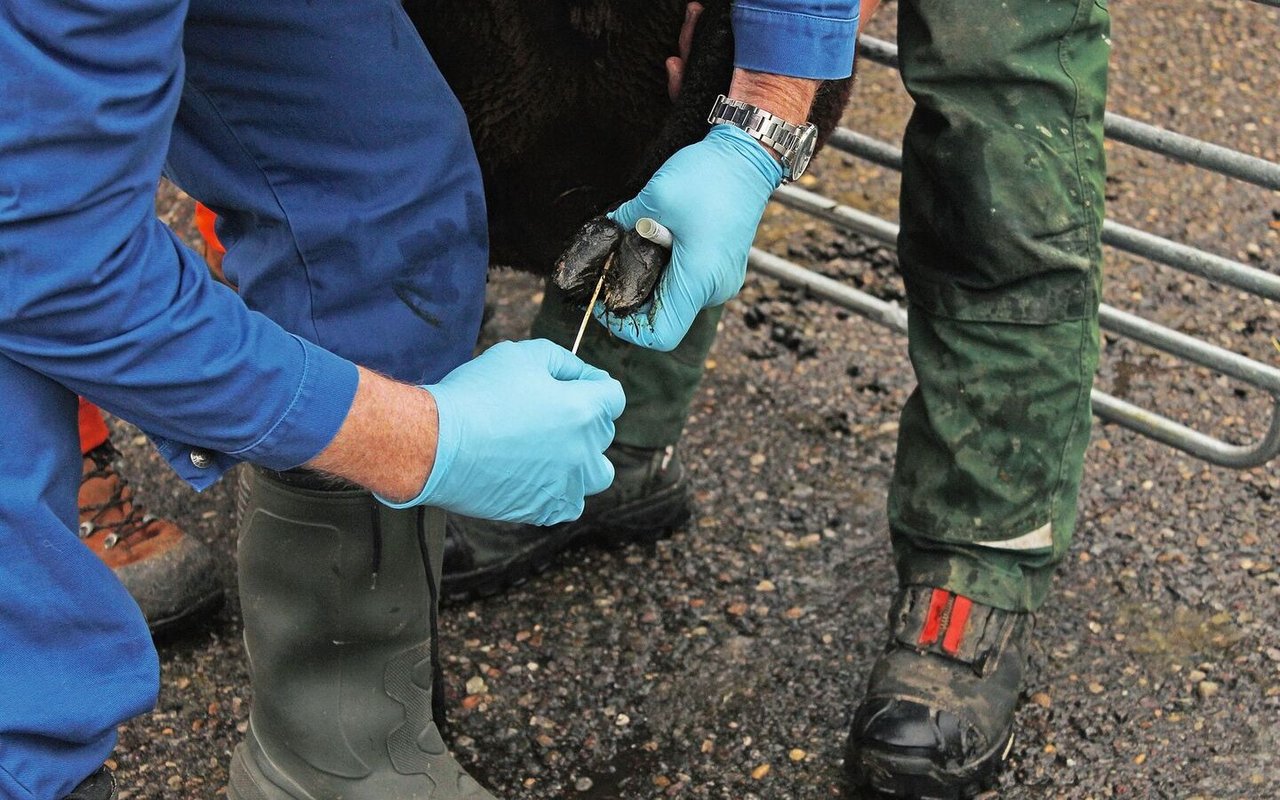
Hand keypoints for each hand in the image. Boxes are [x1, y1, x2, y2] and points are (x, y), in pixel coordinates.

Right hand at [378, 339, 624, 525]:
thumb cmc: (476, 395)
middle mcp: (584, 451)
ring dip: (582, 461)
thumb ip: (561, 360)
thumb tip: (580, 373)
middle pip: (603, 433)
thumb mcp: (521, 355)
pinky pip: (569, 503)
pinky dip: (558, 491)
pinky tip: (534, 475)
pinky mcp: (545, 510)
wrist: (436, 444)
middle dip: (582, 419)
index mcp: (583, 409)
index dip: (593, 385)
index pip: (614, 396)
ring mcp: (567, 485)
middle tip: (544, 413)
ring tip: (550, 451)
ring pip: (596, 474)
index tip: (571, 385)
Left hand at [603, 124, 782, 350]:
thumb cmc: (708, 177)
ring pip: (677, 298)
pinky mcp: (724, 269)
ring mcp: (723, 281)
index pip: (661, 335)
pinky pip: (690, 283)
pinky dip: (669, 270)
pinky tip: (660, 240)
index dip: (628, 329)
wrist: (748, 158)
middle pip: (665, 316)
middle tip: (613, 264)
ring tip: (641, 244)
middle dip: (635, 295)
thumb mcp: (656, 197)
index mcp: (699, 280)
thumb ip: (624, 223)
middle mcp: (715, 289)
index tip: (607, 304)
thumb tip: (603, 235)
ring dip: (652, 278)